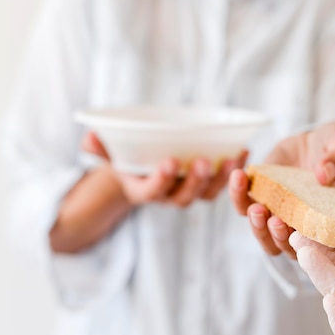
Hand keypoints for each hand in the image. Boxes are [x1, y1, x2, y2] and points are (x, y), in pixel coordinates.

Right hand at [83, 132, 247, 206]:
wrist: (143, 170)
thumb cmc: (127, 160)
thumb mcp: (111, 155)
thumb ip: (100, 149)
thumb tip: (89, 138)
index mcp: (145, 191)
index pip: (153, 191)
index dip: (162, 180)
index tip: (171, 161)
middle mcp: (170, 196)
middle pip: (186, 196)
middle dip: (196, 180)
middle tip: (205, 161)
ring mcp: (191, 193)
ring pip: (209, 194)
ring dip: (223, 179)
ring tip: (233, 159)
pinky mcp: (208, 186)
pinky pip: (225, 184)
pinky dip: (236, 169)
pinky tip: (245, 150)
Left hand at [229, 122, 334, 258]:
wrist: (315, 139)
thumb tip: (324, 174)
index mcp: (331, 222)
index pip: (323, 246)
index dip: (312, 246)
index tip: (302, 233)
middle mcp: (304, 226)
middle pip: (290, 248)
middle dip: (280, 239)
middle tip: (276, 221)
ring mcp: (280, 215)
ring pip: (264, 235)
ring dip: (258, 228)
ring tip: (256, 209)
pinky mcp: (260, 199)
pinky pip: (243, 205)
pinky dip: (238, 195)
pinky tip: (240, 176)